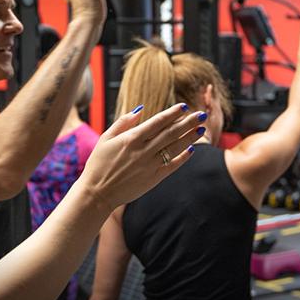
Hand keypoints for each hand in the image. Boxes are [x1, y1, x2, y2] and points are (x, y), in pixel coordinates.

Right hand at [77, 104, 202, 208]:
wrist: (98, 193)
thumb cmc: (99, 164)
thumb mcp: (106, 138)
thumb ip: (123, 122)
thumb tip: (140, 109)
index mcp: (131, 139)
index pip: (158, 122)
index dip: (173, 113)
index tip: (184, 106)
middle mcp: (143, 151)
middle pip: (171, 133)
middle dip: (188, 123)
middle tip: (201, 114)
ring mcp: (150, 165)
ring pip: (175, 148)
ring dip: (190, 137)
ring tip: (201, 129)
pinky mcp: (153, 179)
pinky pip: (172, 165)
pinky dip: (183, 157)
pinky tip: (192, 149)